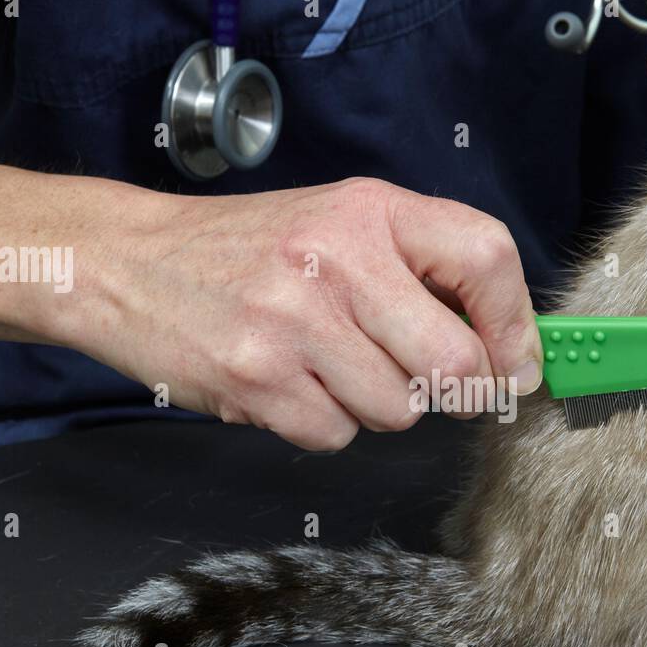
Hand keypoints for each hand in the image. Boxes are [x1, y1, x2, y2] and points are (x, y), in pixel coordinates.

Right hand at [76, 178, 544, 450]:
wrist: (129, 263)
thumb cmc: (249, 250)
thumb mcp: (339, 225)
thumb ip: (419, 271)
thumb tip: (503, 351)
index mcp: (370, 210)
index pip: (487, 256)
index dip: (517, 324)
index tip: (516, 363)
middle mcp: (337, 260)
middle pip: (456, 363)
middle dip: (457, 391)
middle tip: (431, 383)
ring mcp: (294, 323)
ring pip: (398, 410)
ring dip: (378, 404)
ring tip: (330, 365)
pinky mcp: (257, 380)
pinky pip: (337, 435)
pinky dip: (324, 424)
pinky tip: (290, 383)